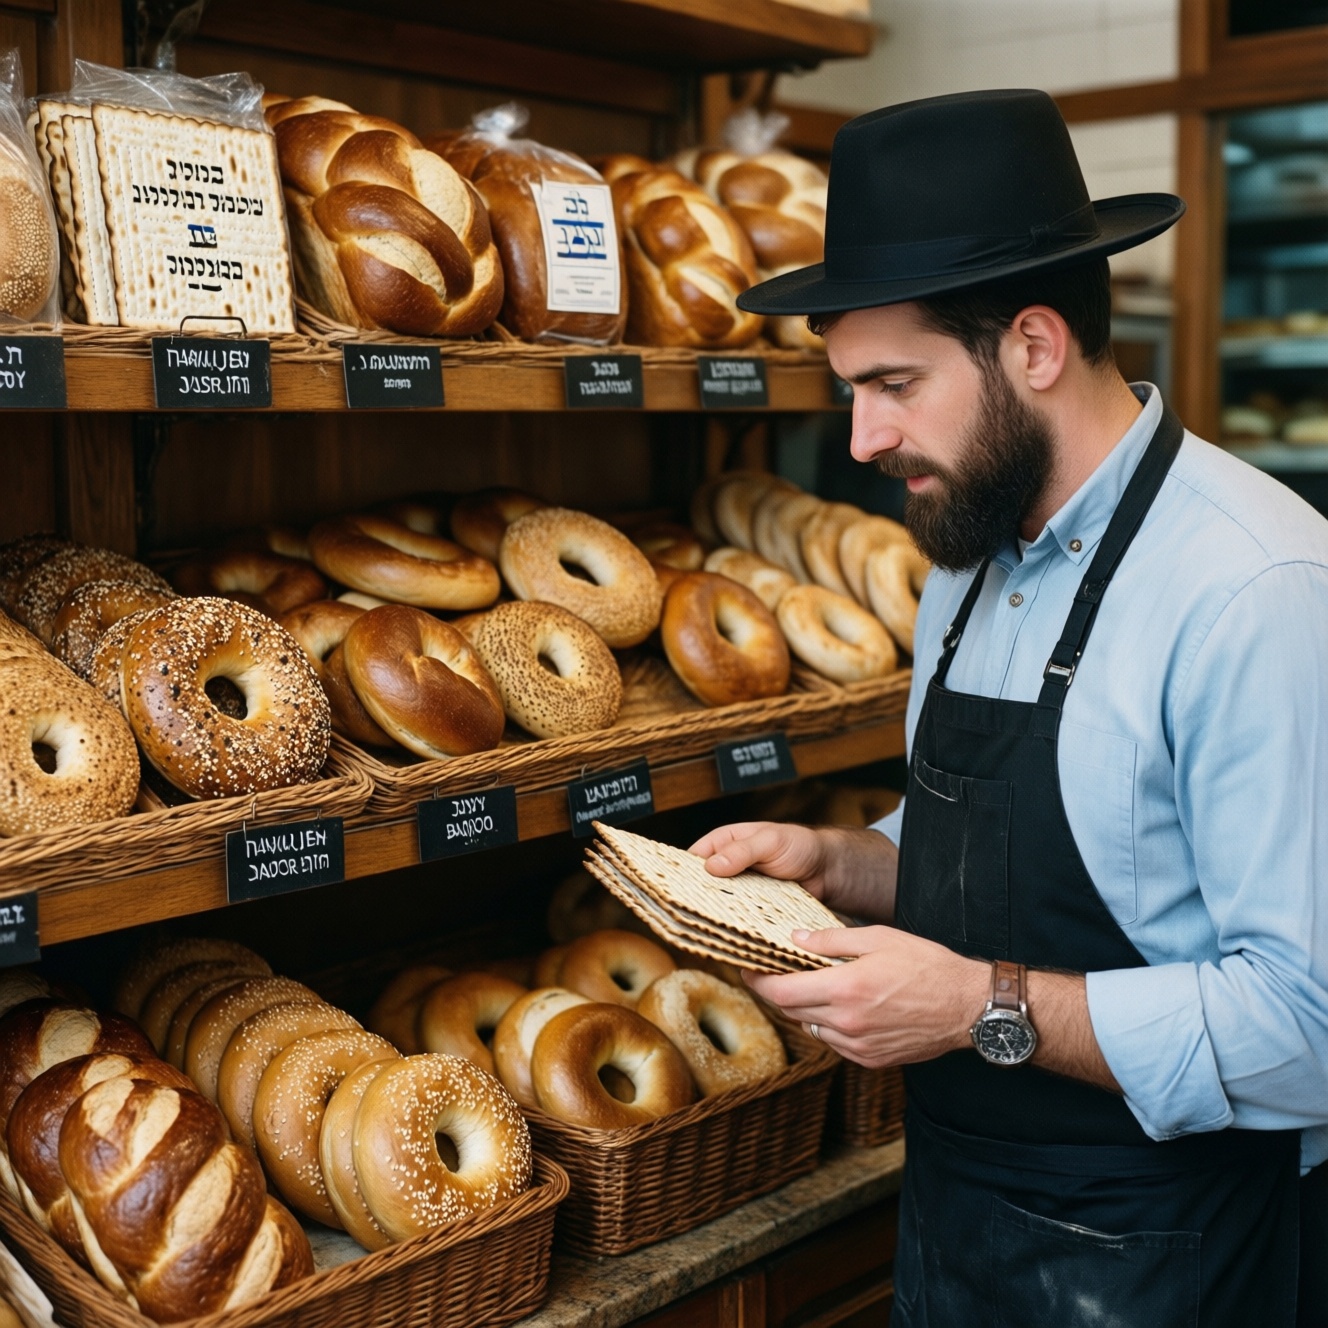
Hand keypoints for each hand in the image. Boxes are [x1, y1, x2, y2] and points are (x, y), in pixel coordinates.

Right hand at [689, 821, 898, 922]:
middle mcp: (726, 869)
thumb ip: (742, 851)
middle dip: (694, 901)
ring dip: (714, 918)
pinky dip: (735, 929)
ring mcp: (739, 892)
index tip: (669, 892)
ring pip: (718, 907)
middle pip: (701, 887)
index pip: (692, 859)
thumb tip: (711, 866)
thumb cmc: (799, 846)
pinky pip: (738, 922)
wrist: (828, 871)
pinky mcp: (753, 913)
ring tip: (705, 934)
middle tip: (684, 919)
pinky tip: (730, 941)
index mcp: (723, 844)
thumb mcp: (770, 840)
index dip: (679, 874)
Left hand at [744, 925, 987, 1069]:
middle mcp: (847, 1024)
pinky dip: (829, 1025)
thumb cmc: (927, 966)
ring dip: (806, 1009)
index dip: (759, 981)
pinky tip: (844, 1007)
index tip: (749, 969)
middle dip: (779, 992)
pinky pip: (835, 1043)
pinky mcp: (871, 1060)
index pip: (782, 993)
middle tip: (776, 973)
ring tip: (815, 986)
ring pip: (812, 1028)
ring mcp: (859, 1047)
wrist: (968, 1007)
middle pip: (792, 1012)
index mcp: (845, 991)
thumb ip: (831, 941)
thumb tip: (796, 940)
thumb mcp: (879, 938)